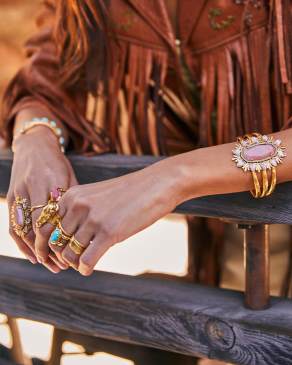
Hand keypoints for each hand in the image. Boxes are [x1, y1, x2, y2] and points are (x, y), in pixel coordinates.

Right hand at [7, 126, 76, 272]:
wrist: (34, 145)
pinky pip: (13, 225)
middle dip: (50, 250)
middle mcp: (33, 187)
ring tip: (50, 265)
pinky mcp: (11, 197)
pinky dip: (21, 243)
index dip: (62, 239)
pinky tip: (33, 256)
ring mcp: (19, 192)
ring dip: (36, 251)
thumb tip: (85, 228)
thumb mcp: (70, 177)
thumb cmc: (58, 163)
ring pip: (24, 229)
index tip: (73, 253)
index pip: (54, 217)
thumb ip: (72, 201)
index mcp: (52, 180)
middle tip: (63, 266)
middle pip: (38, 227)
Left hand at [44, 161, 185, 275]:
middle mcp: (78, 206)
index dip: (49, 242)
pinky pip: (86, 260)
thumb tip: (65, 238)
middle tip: (72, 260)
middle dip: (62, 255)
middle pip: (56, 241)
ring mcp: (93, 219)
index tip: (58, 251)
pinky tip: (90, 268)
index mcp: (72, 195)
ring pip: (69, 253)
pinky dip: (85, 268)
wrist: (156, 185)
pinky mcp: (109, 233)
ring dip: (74, 263)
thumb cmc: (128, 192)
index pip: (47, 226)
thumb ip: (78, 211)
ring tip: (82, 263)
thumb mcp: (97, 195)